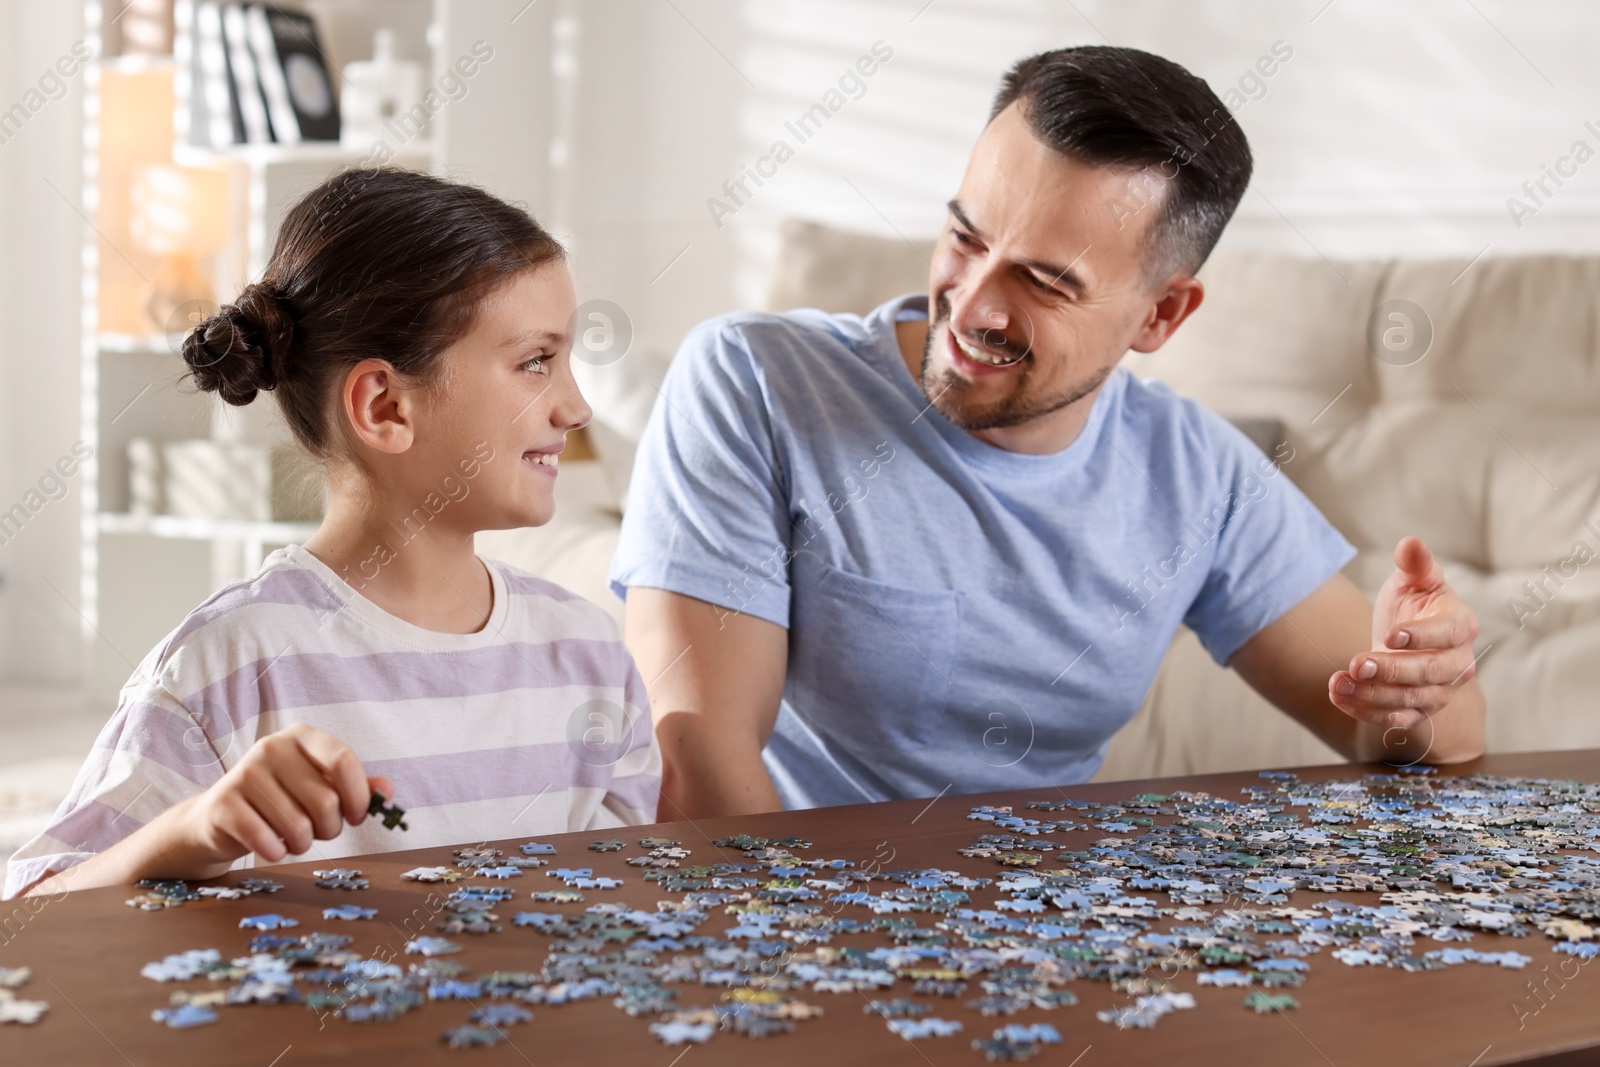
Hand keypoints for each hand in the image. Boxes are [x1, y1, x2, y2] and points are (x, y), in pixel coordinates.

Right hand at [174, 723, 391, 869]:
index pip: (343, 760)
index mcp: (302, 737)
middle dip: (330, 828)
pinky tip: (270, 845)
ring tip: (292, 837)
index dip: (358, 795)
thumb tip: (385, 790)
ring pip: (298, 826)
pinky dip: (276, 852)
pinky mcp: (223, 804)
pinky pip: (266, 840)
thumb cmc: (279, 800)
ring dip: (302, 843)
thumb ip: (355, 787)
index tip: (356, 816)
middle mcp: (271, 747)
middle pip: (325, 800)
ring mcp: (244, 773)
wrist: (217, 818)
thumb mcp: (319, 787)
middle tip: (319, 832)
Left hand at [1328, 536, 1479, 732]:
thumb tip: (1410, 542)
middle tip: (1357, 663)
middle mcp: (1458, 664)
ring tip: (1338, 682)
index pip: (1449, 633)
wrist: (1406, 642)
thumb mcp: (1413, 581)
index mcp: (1461, 625)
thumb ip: (1414, 564)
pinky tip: (1338, 697)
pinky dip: (1365, 711)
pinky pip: (1396, 719)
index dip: (1423, 636)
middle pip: (1430, 673)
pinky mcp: (1418, 711)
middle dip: (1393, 670)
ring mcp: (1440, 691)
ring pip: (1410, 700)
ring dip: (1372, 694)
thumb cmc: (1414, 605)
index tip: (1391, 635)